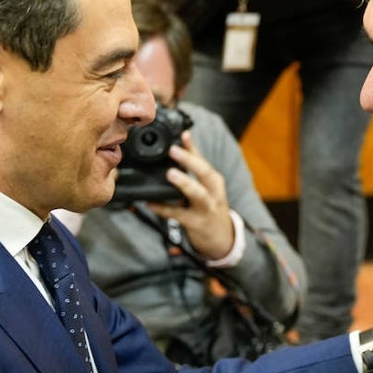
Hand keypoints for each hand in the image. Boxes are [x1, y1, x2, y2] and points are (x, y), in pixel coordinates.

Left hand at [146, 131, 234, 260]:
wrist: (222, 239)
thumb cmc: (211, 207)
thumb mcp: (208, 186)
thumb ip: (195, 165)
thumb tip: (183, 137)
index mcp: (214, 181)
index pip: (204, 161)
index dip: (193, 147)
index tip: (183, 134)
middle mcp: (213, 193)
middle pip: (205, 174)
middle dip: (190, 161)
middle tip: (173, 150)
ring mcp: (206, 209)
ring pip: (197, 194)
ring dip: (184, 183)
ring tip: (170, 174)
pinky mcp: (196, 224)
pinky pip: (177, 215)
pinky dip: (163, 208)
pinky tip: (150, 202)